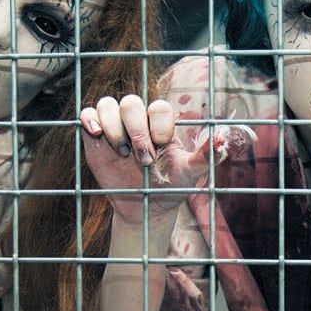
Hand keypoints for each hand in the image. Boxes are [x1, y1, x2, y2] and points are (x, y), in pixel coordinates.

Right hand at [79, 94, 241, 225]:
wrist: (144, 207)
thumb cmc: (169, 187)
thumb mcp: (189, 174)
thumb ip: (205, 157)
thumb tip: (222, 140)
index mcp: (162, 125)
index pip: (159, 107)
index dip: (158, 125)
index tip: (160, 147)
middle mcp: (138, 121)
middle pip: (131, 103)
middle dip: (136, 130)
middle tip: (141, 158)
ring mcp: (115, 126)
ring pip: (108, 105)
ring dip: (113, 126)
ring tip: (120, 151)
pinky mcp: (95, 137)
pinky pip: (88, 114)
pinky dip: (89, 119)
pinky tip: (95, 134)